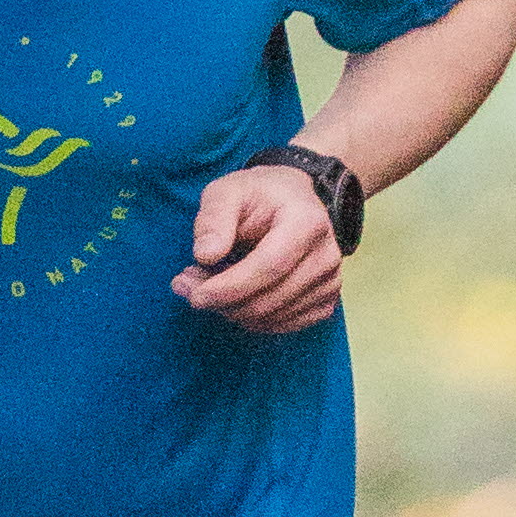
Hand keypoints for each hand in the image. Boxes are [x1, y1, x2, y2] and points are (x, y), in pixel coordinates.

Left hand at [176, 163, 344, 333]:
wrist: (293, 200)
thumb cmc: (258, 195)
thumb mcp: (227, 191)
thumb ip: (213, 218)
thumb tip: (205, 256)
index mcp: (307, 223)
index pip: (269, 267)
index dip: (230, 288)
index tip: (196, 296)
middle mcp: (326, 256)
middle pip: (270, 299)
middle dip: (222, 302)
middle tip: (186, 286)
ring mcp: (330, 282)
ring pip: (273, 317)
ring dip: (231, 311)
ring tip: (204, 286)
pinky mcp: (325, 301)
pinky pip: (283, 325)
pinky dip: (251, 320)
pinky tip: (233, 298)